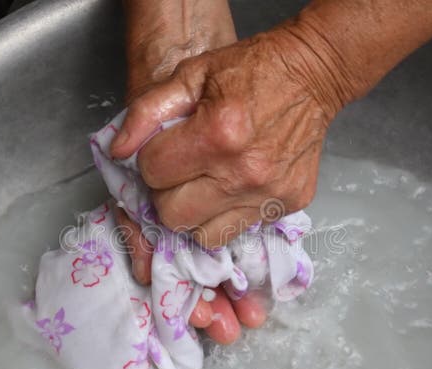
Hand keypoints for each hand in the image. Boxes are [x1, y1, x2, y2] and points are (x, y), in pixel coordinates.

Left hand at [111, 27, 349, 247]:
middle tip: (180, 173)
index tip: (166, 149)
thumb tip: (119, 151)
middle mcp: (243, 172)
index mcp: (216, 134)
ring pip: (204, 235)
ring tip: (204, 186)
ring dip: (196, 214)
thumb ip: (147, 112)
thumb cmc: (250, 70)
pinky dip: (228, 214)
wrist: (312, 74)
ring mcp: (269, 193)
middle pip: (173, 215)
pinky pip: (240, 229)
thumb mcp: (190, 75)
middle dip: (167, 195)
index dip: (152, 161)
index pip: (153, 174)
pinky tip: (232, 188)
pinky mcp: (288, 203)